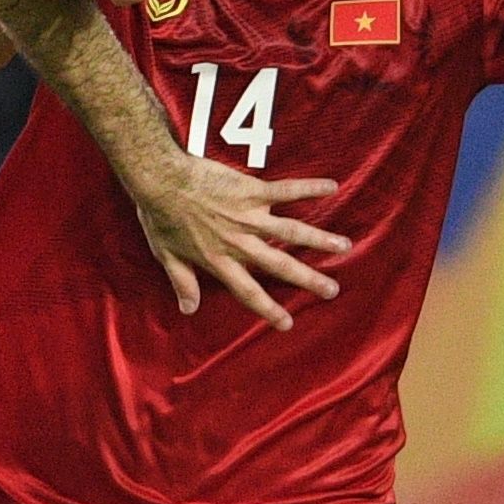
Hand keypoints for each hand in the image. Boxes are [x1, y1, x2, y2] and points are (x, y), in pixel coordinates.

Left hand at [127, 149, 351, 325]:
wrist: (161, 180)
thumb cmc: (159, 216)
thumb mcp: (166, 255)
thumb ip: (182, 282)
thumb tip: (187, 309)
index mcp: (220, 261)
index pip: (248, 292)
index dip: (268, 310)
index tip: (287, 324)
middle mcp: (240, 242)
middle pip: (281, 265)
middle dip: (308, 279)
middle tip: (332, 290)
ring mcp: (249, 216)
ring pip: (292, 230)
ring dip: (320, 239)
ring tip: (344, 245)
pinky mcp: (252, 191)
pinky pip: (286, 190)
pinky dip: (309, 188)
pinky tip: (332, 186)